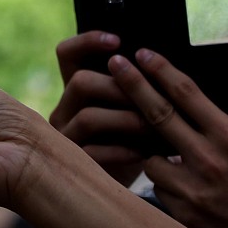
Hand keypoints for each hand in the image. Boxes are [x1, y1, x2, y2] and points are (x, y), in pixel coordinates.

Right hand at [49, 31, 146, 186]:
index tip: (118, 42)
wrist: (128, 186)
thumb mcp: (134, 108)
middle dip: (120, 87)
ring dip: (127, 119)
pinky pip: (94, 152)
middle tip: (150, 98)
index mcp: (77, 88)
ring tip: (157, 129)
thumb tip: (163, 63)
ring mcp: (65, 137)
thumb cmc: (137, 140)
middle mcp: (65, 108)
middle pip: (80, 82)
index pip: (67, 53)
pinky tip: (146, 154)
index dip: (88, 41)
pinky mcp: (75, 163)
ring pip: (88, 117)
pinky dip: (124, 150)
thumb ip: (138, 87)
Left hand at [107, 49, 227, 227]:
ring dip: (152, 153)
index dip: (161, 70)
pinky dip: (165, 184)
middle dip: (132, 84)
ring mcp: (194, 188)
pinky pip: (158, 187)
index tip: (141, 53)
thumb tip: (176, 98)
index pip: (187, 93)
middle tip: (114, 64)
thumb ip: (213, 125)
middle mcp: (210, 159)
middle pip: (158, 113)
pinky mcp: (183, 213)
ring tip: (174, 161)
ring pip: (149, 157)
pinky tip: (185, 189)